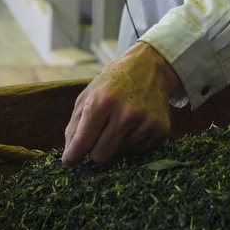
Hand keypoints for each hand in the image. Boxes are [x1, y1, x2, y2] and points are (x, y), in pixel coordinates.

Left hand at [62, 40, 180, 164]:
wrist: (150, 68)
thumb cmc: (114, 82)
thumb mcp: (88, 95)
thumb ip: (75, 125)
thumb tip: (69, 156)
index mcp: (103, 102)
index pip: (84, 141)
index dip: (73, 156)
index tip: (69, 162)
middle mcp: (126, 114)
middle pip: (101, 156)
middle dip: (95, 150)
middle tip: (98, 137)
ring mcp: (145, 123)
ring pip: (119, 155)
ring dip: (115, 145)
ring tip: (120, 124)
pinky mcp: (160, 131)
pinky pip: (137, 153)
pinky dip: (131, 144)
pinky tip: (134, 126)